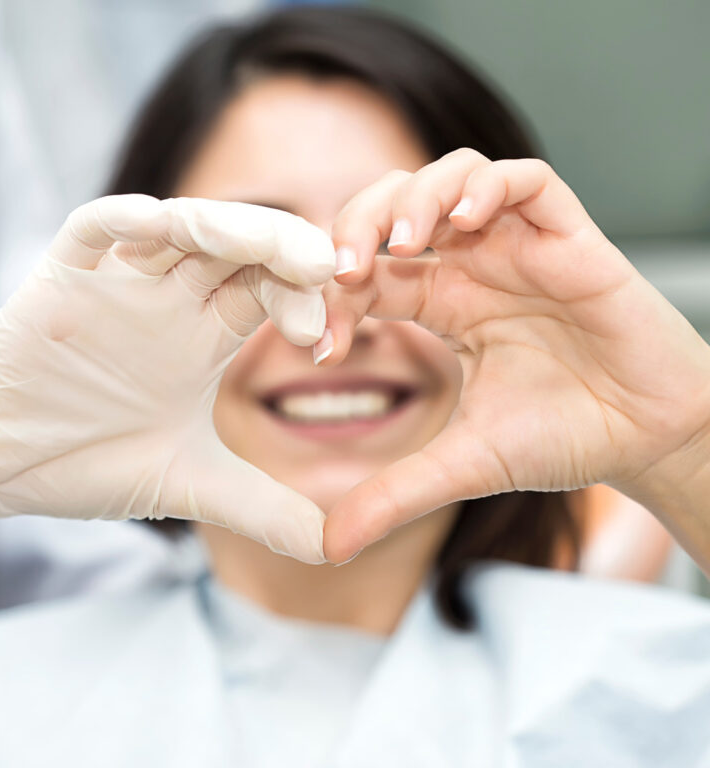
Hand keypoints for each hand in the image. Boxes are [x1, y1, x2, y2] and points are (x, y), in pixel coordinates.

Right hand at [0, 195, 334, 562]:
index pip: (268, 290)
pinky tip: (161, 224)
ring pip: (180, 226)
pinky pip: (94, 230)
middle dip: (282, 250)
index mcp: (205, 335)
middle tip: (323, 271)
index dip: (303, 302)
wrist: (1, 468)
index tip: (322, 342)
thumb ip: (266, 510)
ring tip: (269, 246)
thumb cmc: (90, 464)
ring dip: (227, 226)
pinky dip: (126, 221)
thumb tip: (338, 550)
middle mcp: (170, 299)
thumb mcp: (192, 485)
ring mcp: (119, 283)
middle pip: (238, 247)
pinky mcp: (62, 279)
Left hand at [320, 149, 709, 562]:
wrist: (646, 437)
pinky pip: (524, 180)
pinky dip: (486, 187)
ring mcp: (519, 246)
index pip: (369, 274)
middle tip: (344, 269)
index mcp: (443, 305)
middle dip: (357, 225)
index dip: (334, 296)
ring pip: (452, 177)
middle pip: (396, 207)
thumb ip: (394, 495)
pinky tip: (464, 223)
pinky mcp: (569, 237)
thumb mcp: (462, 464)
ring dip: (415, 198)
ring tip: (401, 242)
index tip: (323, 345)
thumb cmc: (563, 437)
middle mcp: (474, 267)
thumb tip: (329, 547)